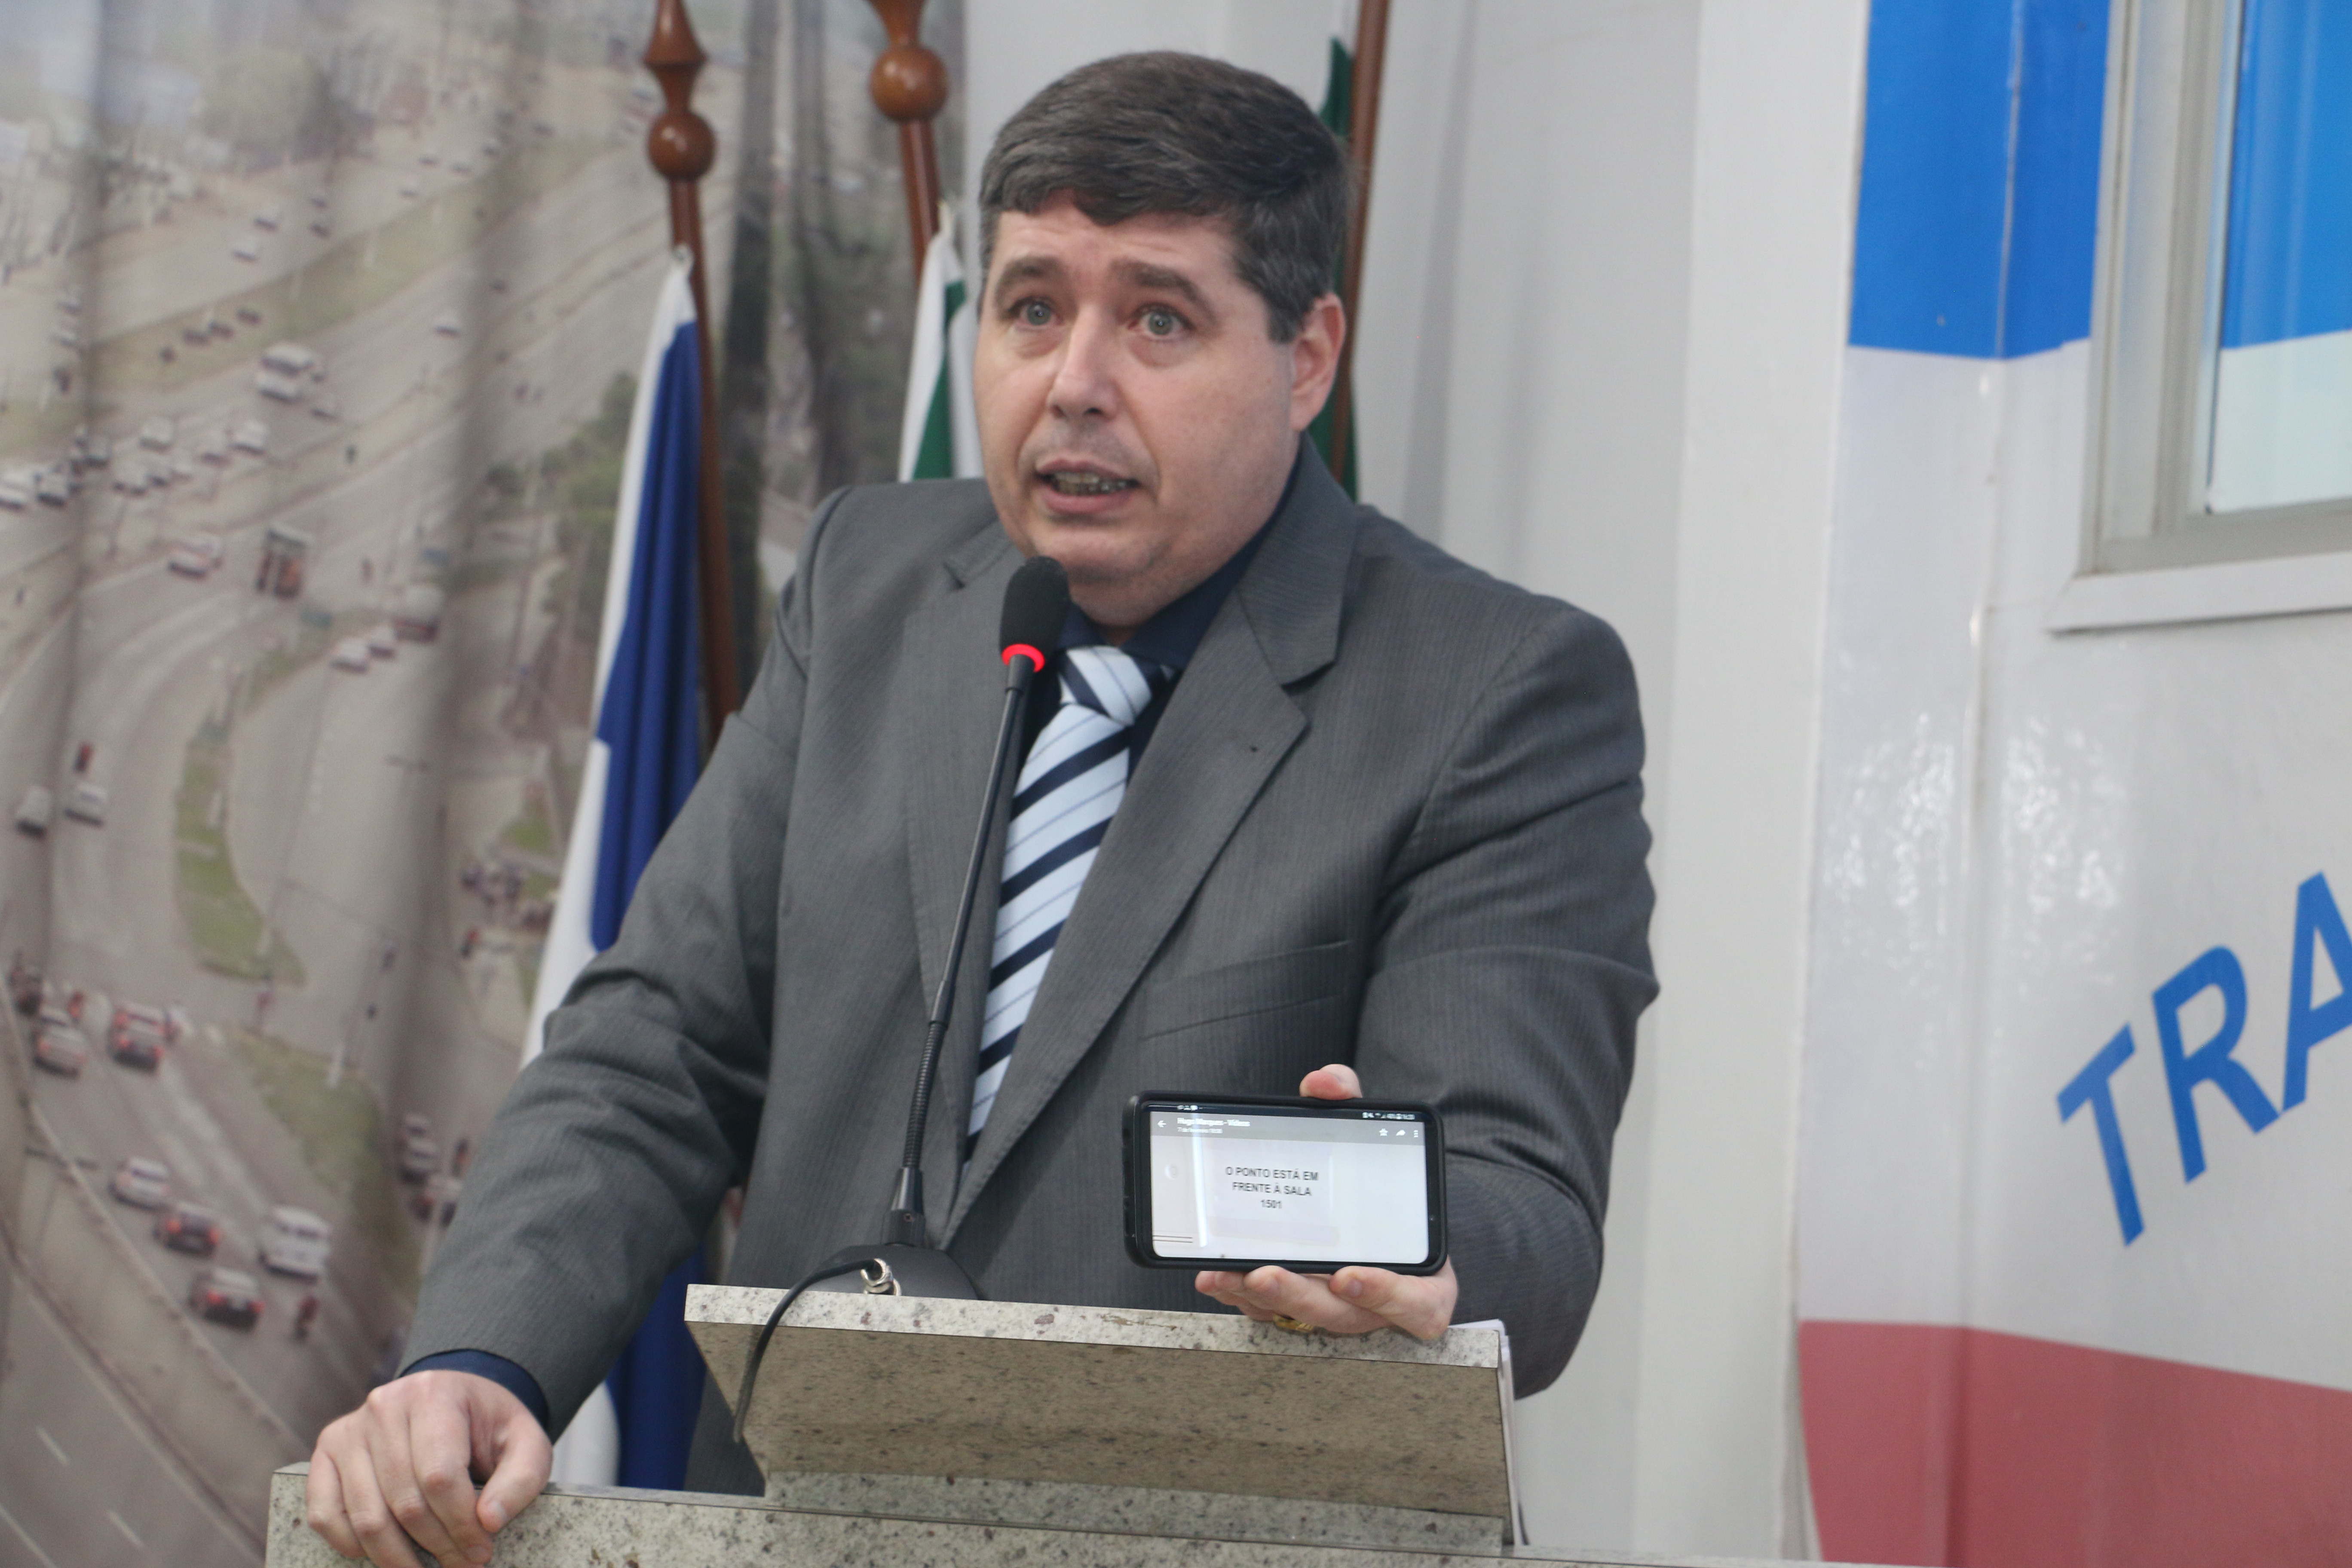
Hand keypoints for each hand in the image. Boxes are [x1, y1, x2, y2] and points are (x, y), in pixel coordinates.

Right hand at [306, 1370, 549, 1565]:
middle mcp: (384, 1406)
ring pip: (367, 1516)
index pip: (440, 1477)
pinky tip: (387, 1553)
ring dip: (398, 1558)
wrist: (454, 1400)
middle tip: (464, 1565)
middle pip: (405, 1501)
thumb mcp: (525, 1443)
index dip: (461, 1525)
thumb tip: (489, 1522)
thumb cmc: (488, 1426)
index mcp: (433, 1394)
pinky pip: (326, 1515)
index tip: (482, 1552)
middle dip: (438, 1545)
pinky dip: (353, 1546)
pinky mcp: (327, 1452)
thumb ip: (521, 1479)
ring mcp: (349, 1429)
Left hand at [1193, 1063, 1459, 1339]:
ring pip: (1302, 1316)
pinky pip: (1274, 1314)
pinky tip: (1216, 1276)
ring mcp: (1339, 1310)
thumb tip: (1324, 1081)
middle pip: (1343, 1314)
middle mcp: (1380, 1304)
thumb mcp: (1371, 1136)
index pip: (1417, 1304)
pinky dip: (1242, 1297)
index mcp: (1422, 1278)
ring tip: (1221, 1274)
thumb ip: (1352, 1104)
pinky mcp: (1304, 1308)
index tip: (1348, 1275)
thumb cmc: (1377, 1184)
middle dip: (1298, 1294)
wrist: (1373, 1212)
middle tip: (1263, 1274)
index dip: (1387, 1295)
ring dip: (1259, 1298)